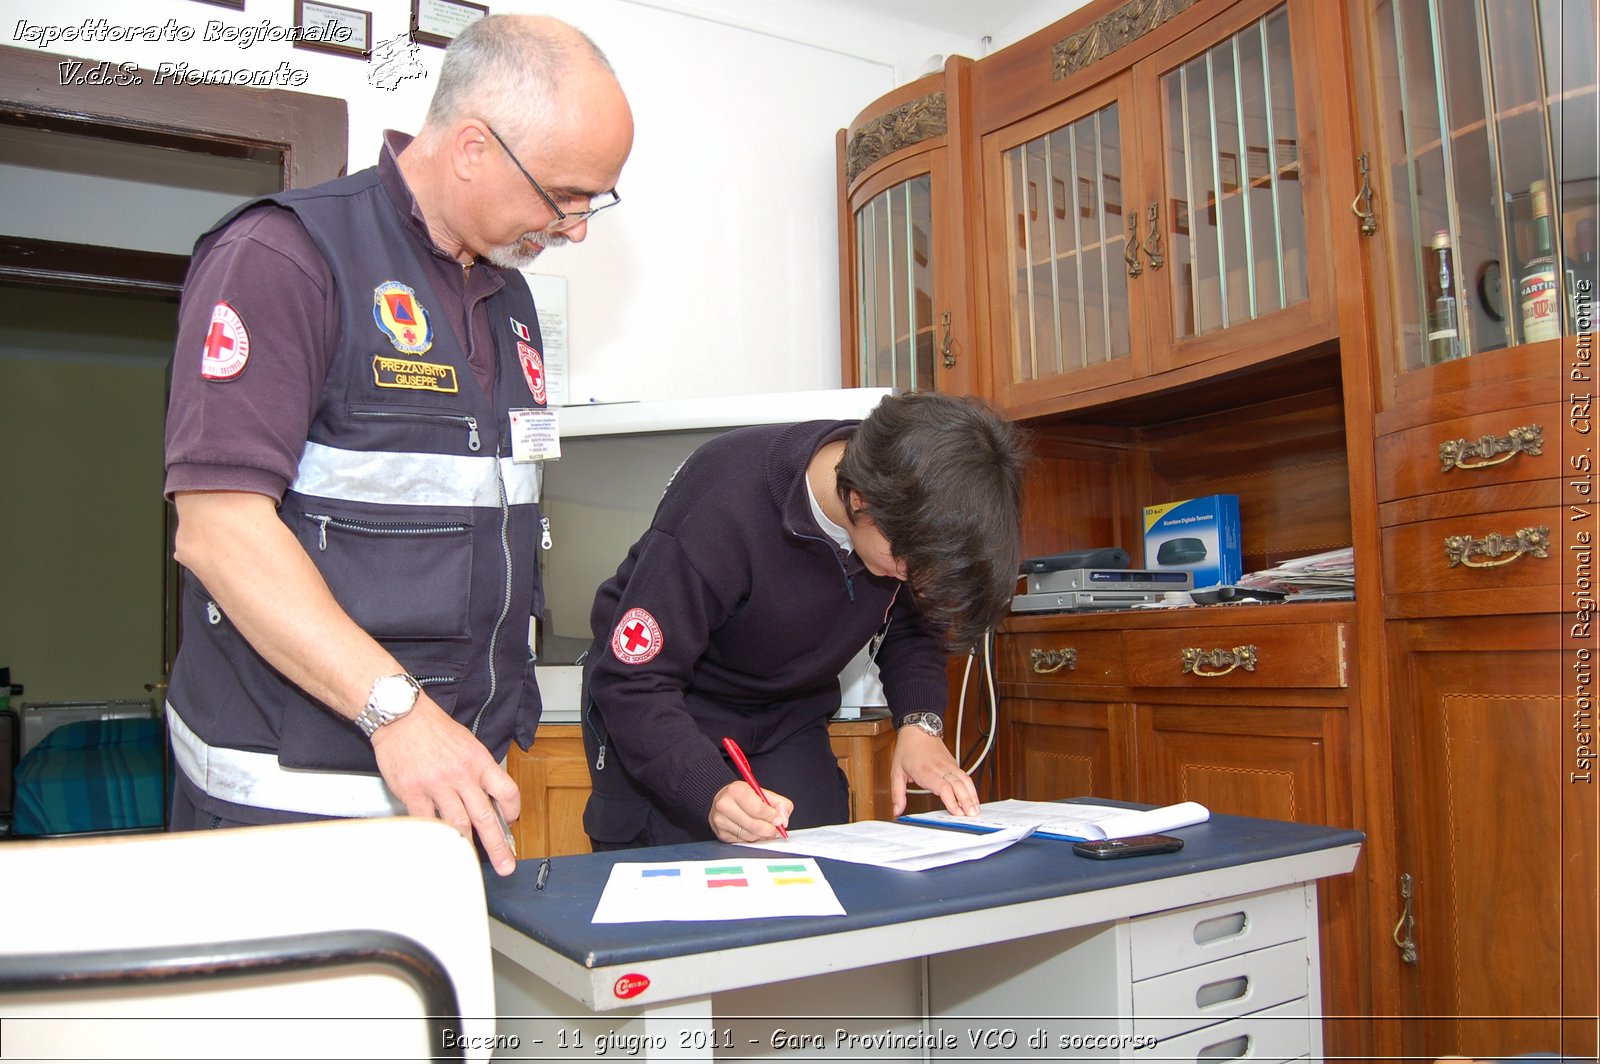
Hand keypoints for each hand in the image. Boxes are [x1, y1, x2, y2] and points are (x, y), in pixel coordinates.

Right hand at [370, 696, 521, 876]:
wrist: (401, 716)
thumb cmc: (433, 728)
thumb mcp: (467, 743)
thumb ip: (477, 770)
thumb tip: (486, 794)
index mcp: (479, 761)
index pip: (506, 791)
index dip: (513, 811)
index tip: (512, 823)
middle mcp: (462, 775)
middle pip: (486, 816)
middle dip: (498, 845)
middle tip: (505, 865)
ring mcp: (437, 785)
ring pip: (458, 824)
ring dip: (466, 847)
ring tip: (471, 863)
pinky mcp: (414, 792)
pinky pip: (427, 822)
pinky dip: (434, 837)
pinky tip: (439, 847)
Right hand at [707, 781, 792, 843]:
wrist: (723, 798)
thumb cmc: (744, 795)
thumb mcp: (763, 792)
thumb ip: (779, 804)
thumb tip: (783, 821)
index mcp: (735, 791)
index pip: (758, 809)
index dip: (771, 817)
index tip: (778, 819)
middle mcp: (724, 805)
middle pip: (754, 825)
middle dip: (769, 829)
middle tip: (776, 829)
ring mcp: (720, 821)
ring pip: (749, 836)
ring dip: (762, 836)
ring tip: (766, 830)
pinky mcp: (721, 834)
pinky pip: (743, 842)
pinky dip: (753, 839)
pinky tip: (755, 832)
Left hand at [890, 725, 978, 818]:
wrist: (917, 729)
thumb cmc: (907, 749)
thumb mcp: (896, 772)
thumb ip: (897, 793)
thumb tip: (897, 810)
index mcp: (925, 771)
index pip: (943, 787)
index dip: (952, 800)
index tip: (956, 812)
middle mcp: (939, 768)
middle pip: (958, 785)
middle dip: (967, 801)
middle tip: (971, 815)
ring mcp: (948, 765)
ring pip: (965, 780)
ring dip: (972, 795)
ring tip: (976, 810)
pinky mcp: (953, 763)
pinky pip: (965, 776)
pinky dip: (971, 788)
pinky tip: (973, 798)